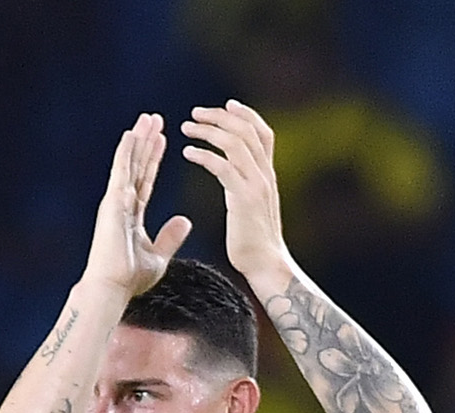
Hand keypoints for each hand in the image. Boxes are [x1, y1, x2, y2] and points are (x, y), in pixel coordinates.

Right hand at [82, 115, 190, 296]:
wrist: (111, 289)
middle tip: (154, 119)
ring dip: (138, 140)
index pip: (146, 179)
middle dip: (146, 142)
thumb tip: (186, 221)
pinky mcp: (112, 202)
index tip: (162, 140)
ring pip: (129, 163)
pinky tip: (131, 133)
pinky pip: (121, 171)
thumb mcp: (158, 256)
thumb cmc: (129, 279)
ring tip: (147, 119)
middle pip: (136, 166)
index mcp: (132, 215)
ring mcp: (115, 201)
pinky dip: (126, 151)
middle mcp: (122, 204)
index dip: (154, 159)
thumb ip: (170, 237)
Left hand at [181, 101, 292, 289]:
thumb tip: (233, 175)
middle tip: (195, 113)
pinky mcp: (244, 199)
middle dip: (220, 117)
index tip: (226, 105)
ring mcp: (257, 185)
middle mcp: (265, 174)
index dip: (246, 115)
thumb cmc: (253, 243)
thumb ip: (245, 185)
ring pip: (235, 143)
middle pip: (246, 131)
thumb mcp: (251, 206)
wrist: (266, 266)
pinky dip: (204, 155)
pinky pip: (223, 167)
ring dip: (208, 131)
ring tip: (186, 128)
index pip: (263, 133)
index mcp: (267, 175)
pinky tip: (187, 153)